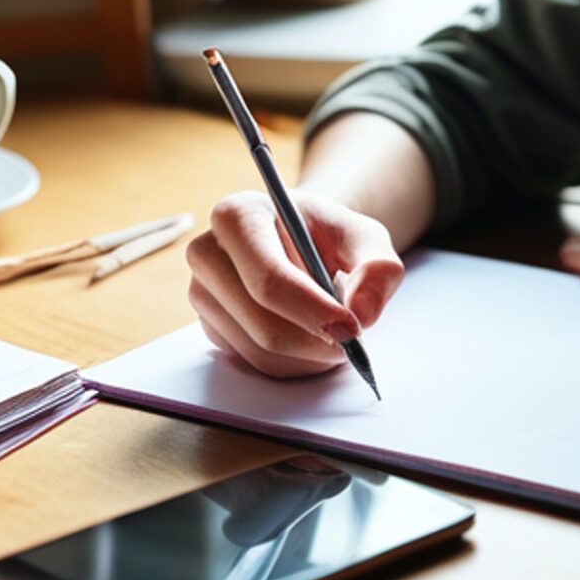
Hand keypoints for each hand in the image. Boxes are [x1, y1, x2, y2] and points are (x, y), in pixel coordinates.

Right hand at [186, 190, 404, 378]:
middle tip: (353, 339)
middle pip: (262, 324)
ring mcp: (202, 293)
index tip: (352, 328)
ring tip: (334, 329)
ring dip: (309, 355)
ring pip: (261, 352)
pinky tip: (309, 334)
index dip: (312, 310)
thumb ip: (377, 269)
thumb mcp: (365, 239)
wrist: (301, 242)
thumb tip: (362, 313)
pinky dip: (295, 362)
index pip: (269, 278)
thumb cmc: (328, 236)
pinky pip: (257, 364)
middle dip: (316, 341)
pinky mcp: (210, 326)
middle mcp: (208, 253)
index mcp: (238, 215)